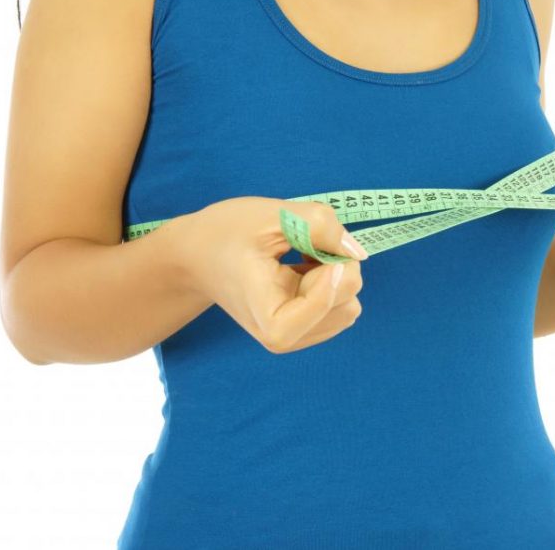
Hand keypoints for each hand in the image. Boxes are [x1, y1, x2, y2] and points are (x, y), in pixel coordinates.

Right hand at [177, 196, 368, 352]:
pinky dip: (331, 279)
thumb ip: (319, 226)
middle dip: (335, 265)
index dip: (332, 272)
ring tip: (299, 258)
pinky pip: (344, 302)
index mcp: (270, 319)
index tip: (311, 248)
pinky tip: (301, 269)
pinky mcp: (307, 326)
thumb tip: (357, 251)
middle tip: (302, 246)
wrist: (197, 254)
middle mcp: (285, 337)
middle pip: (348, 301)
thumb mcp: (272, 216)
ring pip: (350, 303)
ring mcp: (298, 335)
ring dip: (334, 272)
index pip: (327, 304)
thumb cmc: (226, 233)